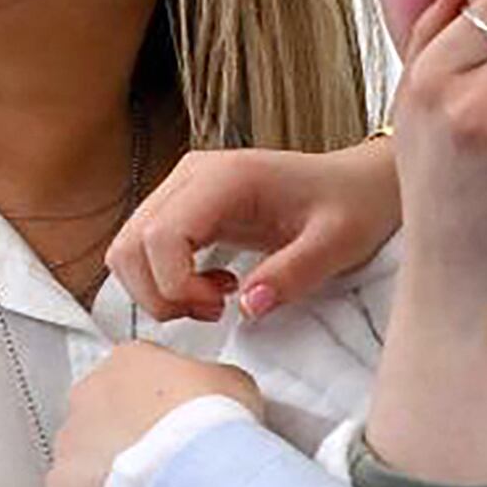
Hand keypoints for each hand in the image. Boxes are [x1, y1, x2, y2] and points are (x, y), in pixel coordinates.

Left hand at [48, 341, 261, 486]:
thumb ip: (213, 381)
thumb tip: (216, 394)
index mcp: (129, 359)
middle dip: (130, 430)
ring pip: (87, 452)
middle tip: (163, 454)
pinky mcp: (63, 483)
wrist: (190, 474)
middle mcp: (91, 392)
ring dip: (111, 466)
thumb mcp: (233, 383)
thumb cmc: (208, 425)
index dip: (162, 398)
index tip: (177, 418)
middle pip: (106, 409)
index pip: (139, 371)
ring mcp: (72, 437)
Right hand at [107, 137, 401, 323]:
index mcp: (225, 177)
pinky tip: (212, 287)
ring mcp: (181, 189)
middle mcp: (191, 175)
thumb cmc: (352, 207)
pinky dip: (164, 282)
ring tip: (214, 301)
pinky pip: (144, 250)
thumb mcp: (337, 244)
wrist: (358, 184)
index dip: (176, 285)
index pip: (160, 235)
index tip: (222, 307)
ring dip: (158, 291)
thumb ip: (291, 274)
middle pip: (130, 244)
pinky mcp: (182, 207)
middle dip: (161, 294)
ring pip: (127, 249)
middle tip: (215, 311)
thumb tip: (246, 308)